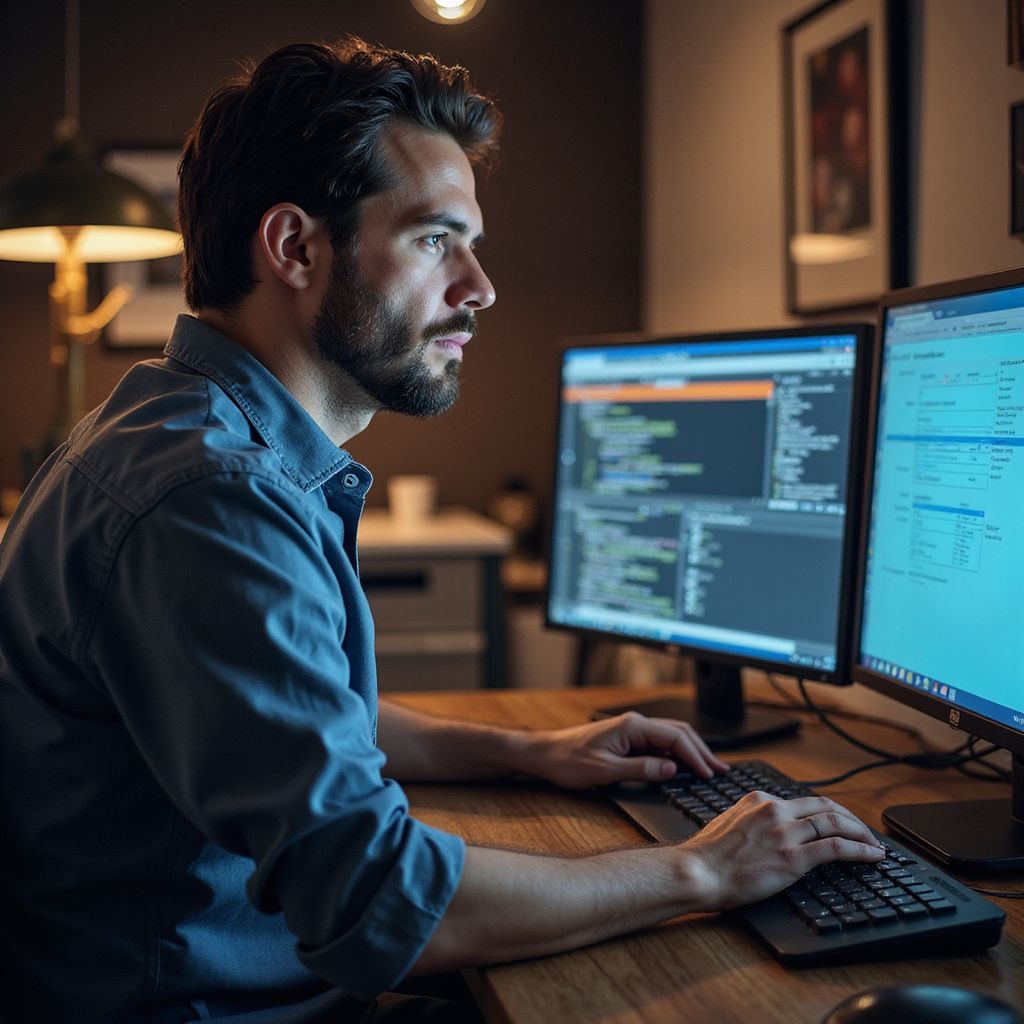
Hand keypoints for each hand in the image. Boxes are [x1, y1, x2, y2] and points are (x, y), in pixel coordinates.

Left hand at [532, 711, 728, 789]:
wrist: (545, 755)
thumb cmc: (569, 761)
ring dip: (691, 752)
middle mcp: (634, 724)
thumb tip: (672, 771)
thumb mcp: (605, 771)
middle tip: (720, 771)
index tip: (709, 774)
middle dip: (701, 751)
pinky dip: (676, 755)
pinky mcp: (627, 740)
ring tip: (710, 768)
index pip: (675, 738)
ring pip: (670, 737)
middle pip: (679, 733)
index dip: (695, 756)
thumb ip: (641, 770)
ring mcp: (631, 731)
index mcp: (632, 726)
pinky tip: (684, 767)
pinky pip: (659, 744)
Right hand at [681, 791, 885, 910]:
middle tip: (865, 831)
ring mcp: (784, 832)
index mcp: (759, 800)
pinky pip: (836, 848)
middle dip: (851, 818)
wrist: (699, 872)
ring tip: (875, 844)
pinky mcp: (792, 857)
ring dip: (861, 832)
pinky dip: (860, 850)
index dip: (827, 812)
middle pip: (825, 806)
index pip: (803, 801)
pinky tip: (873, 855)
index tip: (839, 823)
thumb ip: (752, 817)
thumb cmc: (708, 855)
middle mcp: (775, 810)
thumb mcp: (729, 821)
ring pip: (834, 823)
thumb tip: (767, 822)